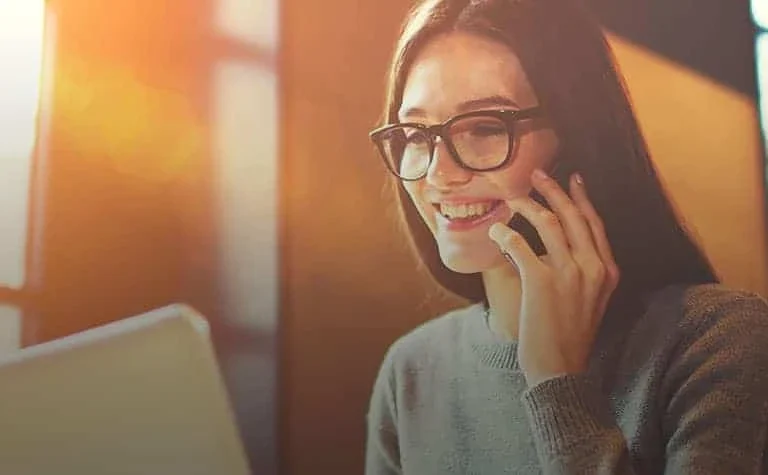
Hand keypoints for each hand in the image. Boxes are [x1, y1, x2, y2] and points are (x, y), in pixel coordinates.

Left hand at [488, 168, 619, 386]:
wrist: (561, 370)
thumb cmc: (570, 336)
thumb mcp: (591, 300)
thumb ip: (585, 272)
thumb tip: (563, 246)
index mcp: (608, 271)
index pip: (595, 224)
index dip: (582, 198)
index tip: (571, 179)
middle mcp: (594, 268)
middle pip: (573, 215)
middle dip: (554, 190)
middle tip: (536, 174)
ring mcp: (569, 274)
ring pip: (548, 224)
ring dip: (527, 206)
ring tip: (512, 198)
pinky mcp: (542, 283)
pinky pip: (520, 246)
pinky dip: (506, 234)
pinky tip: (496, 232)